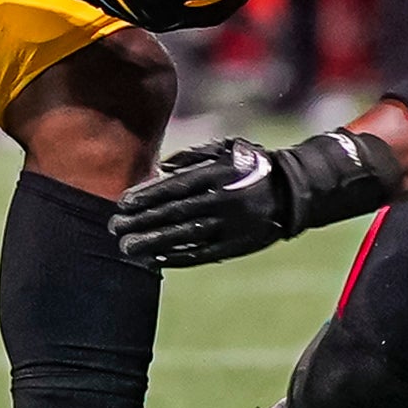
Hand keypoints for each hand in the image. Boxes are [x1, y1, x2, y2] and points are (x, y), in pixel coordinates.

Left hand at [113, 130, 398, 267]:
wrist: (292, 192)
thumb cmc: (252, 165)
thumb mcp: (228, 148)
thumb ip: (194, 156)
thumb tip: (161, 168)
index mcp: (219, 175)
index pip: (174, 188)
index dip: (146, 197)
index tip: (123, 204)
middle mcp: (223, 201)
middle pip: (174, 214)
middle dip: (141, 222)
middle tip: (114, 228)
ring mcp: (230, 226)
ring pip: (184, 237)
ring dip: (152, 243)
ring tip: (127, 248)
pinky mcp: (236, 246)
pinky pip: (202, 254)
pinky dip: (177, 257)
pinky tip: (155, 258)